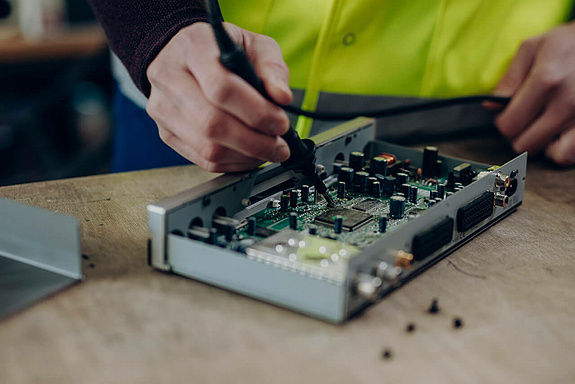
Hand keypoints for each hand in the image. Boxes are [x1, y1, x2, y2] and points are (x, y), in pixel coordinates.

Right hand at [146, 22, 291, 171]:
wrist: (178, 52)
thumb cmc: (218, 48)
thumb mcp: (252, 43)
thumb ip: (271, 67)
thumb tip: (282, 98)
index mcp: (192, 48)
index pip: (221, 88)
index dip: (256, 112)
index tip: (280, 123)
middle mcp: (170, 78)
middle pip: (212, 123)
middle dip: (254, 142)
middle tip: (280, 146)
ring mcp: (163, 109)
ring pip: (207, 147)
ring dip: (246, 156)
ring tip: (269, 150)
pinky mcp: (166, 132)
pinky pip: (203, 159)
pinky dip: (233, 163)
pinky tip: (250, 155)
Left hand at [488, 22, 574, 165]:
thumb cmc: (568, 43)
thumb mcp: (532, 48)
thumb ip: (509, 78)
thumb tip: (491, 106)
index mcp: (546, 81)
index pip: (508, 125)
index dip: (503, 122)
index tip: (509, 113)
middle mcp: (566, 102)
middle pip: (525, 144)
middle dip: (520, 135)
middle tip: (527, 120)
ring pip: (553, 155)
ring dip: (544, 145)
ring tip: (545, 127)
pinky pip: (573, 154)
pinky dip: (565, 150)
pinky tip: (561, 134)